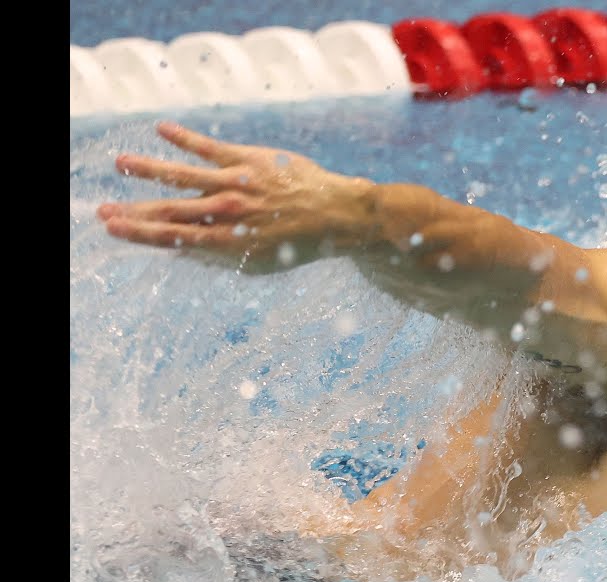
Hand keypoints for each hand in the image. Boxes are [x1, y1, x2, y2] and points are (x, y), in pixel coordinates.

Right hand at [97, 121, 375, 269]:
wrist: (337, 215)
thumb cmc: (296, 242)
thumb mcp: (258, 260)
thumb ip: (219, 253)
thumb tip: (181, 248)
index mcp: (229, 241)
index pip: (174, 237)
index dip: (139, 233)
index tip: (112, 228)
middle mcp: (229, 213)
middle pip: (171, 211)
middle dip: (134, 210)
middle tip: (102, 210)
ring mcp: (238, 184)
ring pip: (183, 176)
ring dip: (148, 169)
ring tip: (120, 164)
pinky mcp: (249, 160)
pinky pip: (211, 148)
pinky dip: (185, 139)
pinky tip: (162, 130)